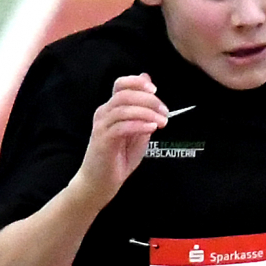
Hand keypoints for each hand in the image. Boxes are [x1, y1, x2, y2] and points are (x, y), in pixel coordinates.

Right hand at [73, 73, 167, 208]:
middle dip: (148, 100)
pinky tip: (151, 129)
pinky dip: (139, 125)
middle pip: (125, 95)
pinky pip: (122, 126)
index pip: (121, 85)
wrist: (100, 183)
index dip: (137, 82)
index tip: (155, 89)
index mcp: (111, 109)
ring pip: (124, 109)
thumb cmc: (118, 159)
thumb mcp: (137, 132)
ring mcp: (102, 126)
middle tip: (165, 111)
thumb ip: (144, 113)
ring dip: (147, 113)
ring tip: (162, 122)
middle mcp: (104, 114)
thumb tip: (151, 90)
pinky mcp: (103, 140)